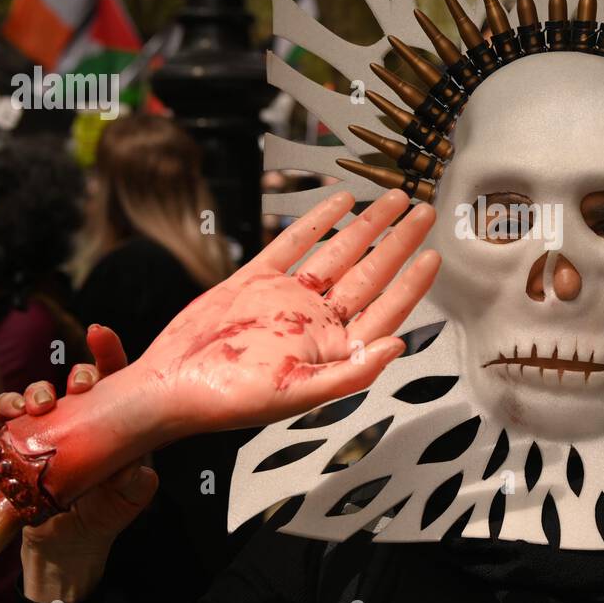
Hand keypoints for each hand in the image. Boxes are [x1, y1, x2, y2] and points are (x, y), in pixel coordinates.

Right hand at [0, 190, 438, 554]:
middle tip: (425, 211)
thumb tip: (398, 347)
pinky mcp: (254, 280)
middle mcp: (314, 321)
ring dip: (366, 228)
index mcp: (330, 348)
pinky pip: (292, 244)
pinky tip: (340, 204)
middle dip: (398, 242)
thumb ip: (351, 372)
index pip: (384, 309)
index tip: (434, 255)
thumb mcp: (297, 394)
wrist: (169, 386)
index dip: (411, 282)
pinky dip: (316, 223)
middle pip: (369, 274)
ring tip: (393, 200)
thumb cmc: (229, 402)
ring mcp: (286, 298)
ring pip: (337, 254)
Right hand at [0, 325, 158, 602]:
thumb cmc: (106, 517)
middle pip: (80, 382)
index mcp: (118, 423)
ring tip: (37, 405)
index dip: (108, 353)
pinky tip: (7, 419)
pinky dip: (5, 413)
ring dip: (34, 391)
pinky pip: (8, 420)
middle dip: (76, 375)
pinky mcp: (23, 447)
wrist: (68, 549)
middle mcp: (86, 420)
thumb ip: (135, 486)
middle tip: (77, 385)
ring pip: (39, 395)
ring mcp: (53, 432)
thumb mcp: (128, 502)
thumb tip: (140, 472)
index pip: (118, 380)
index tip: (99, 334)